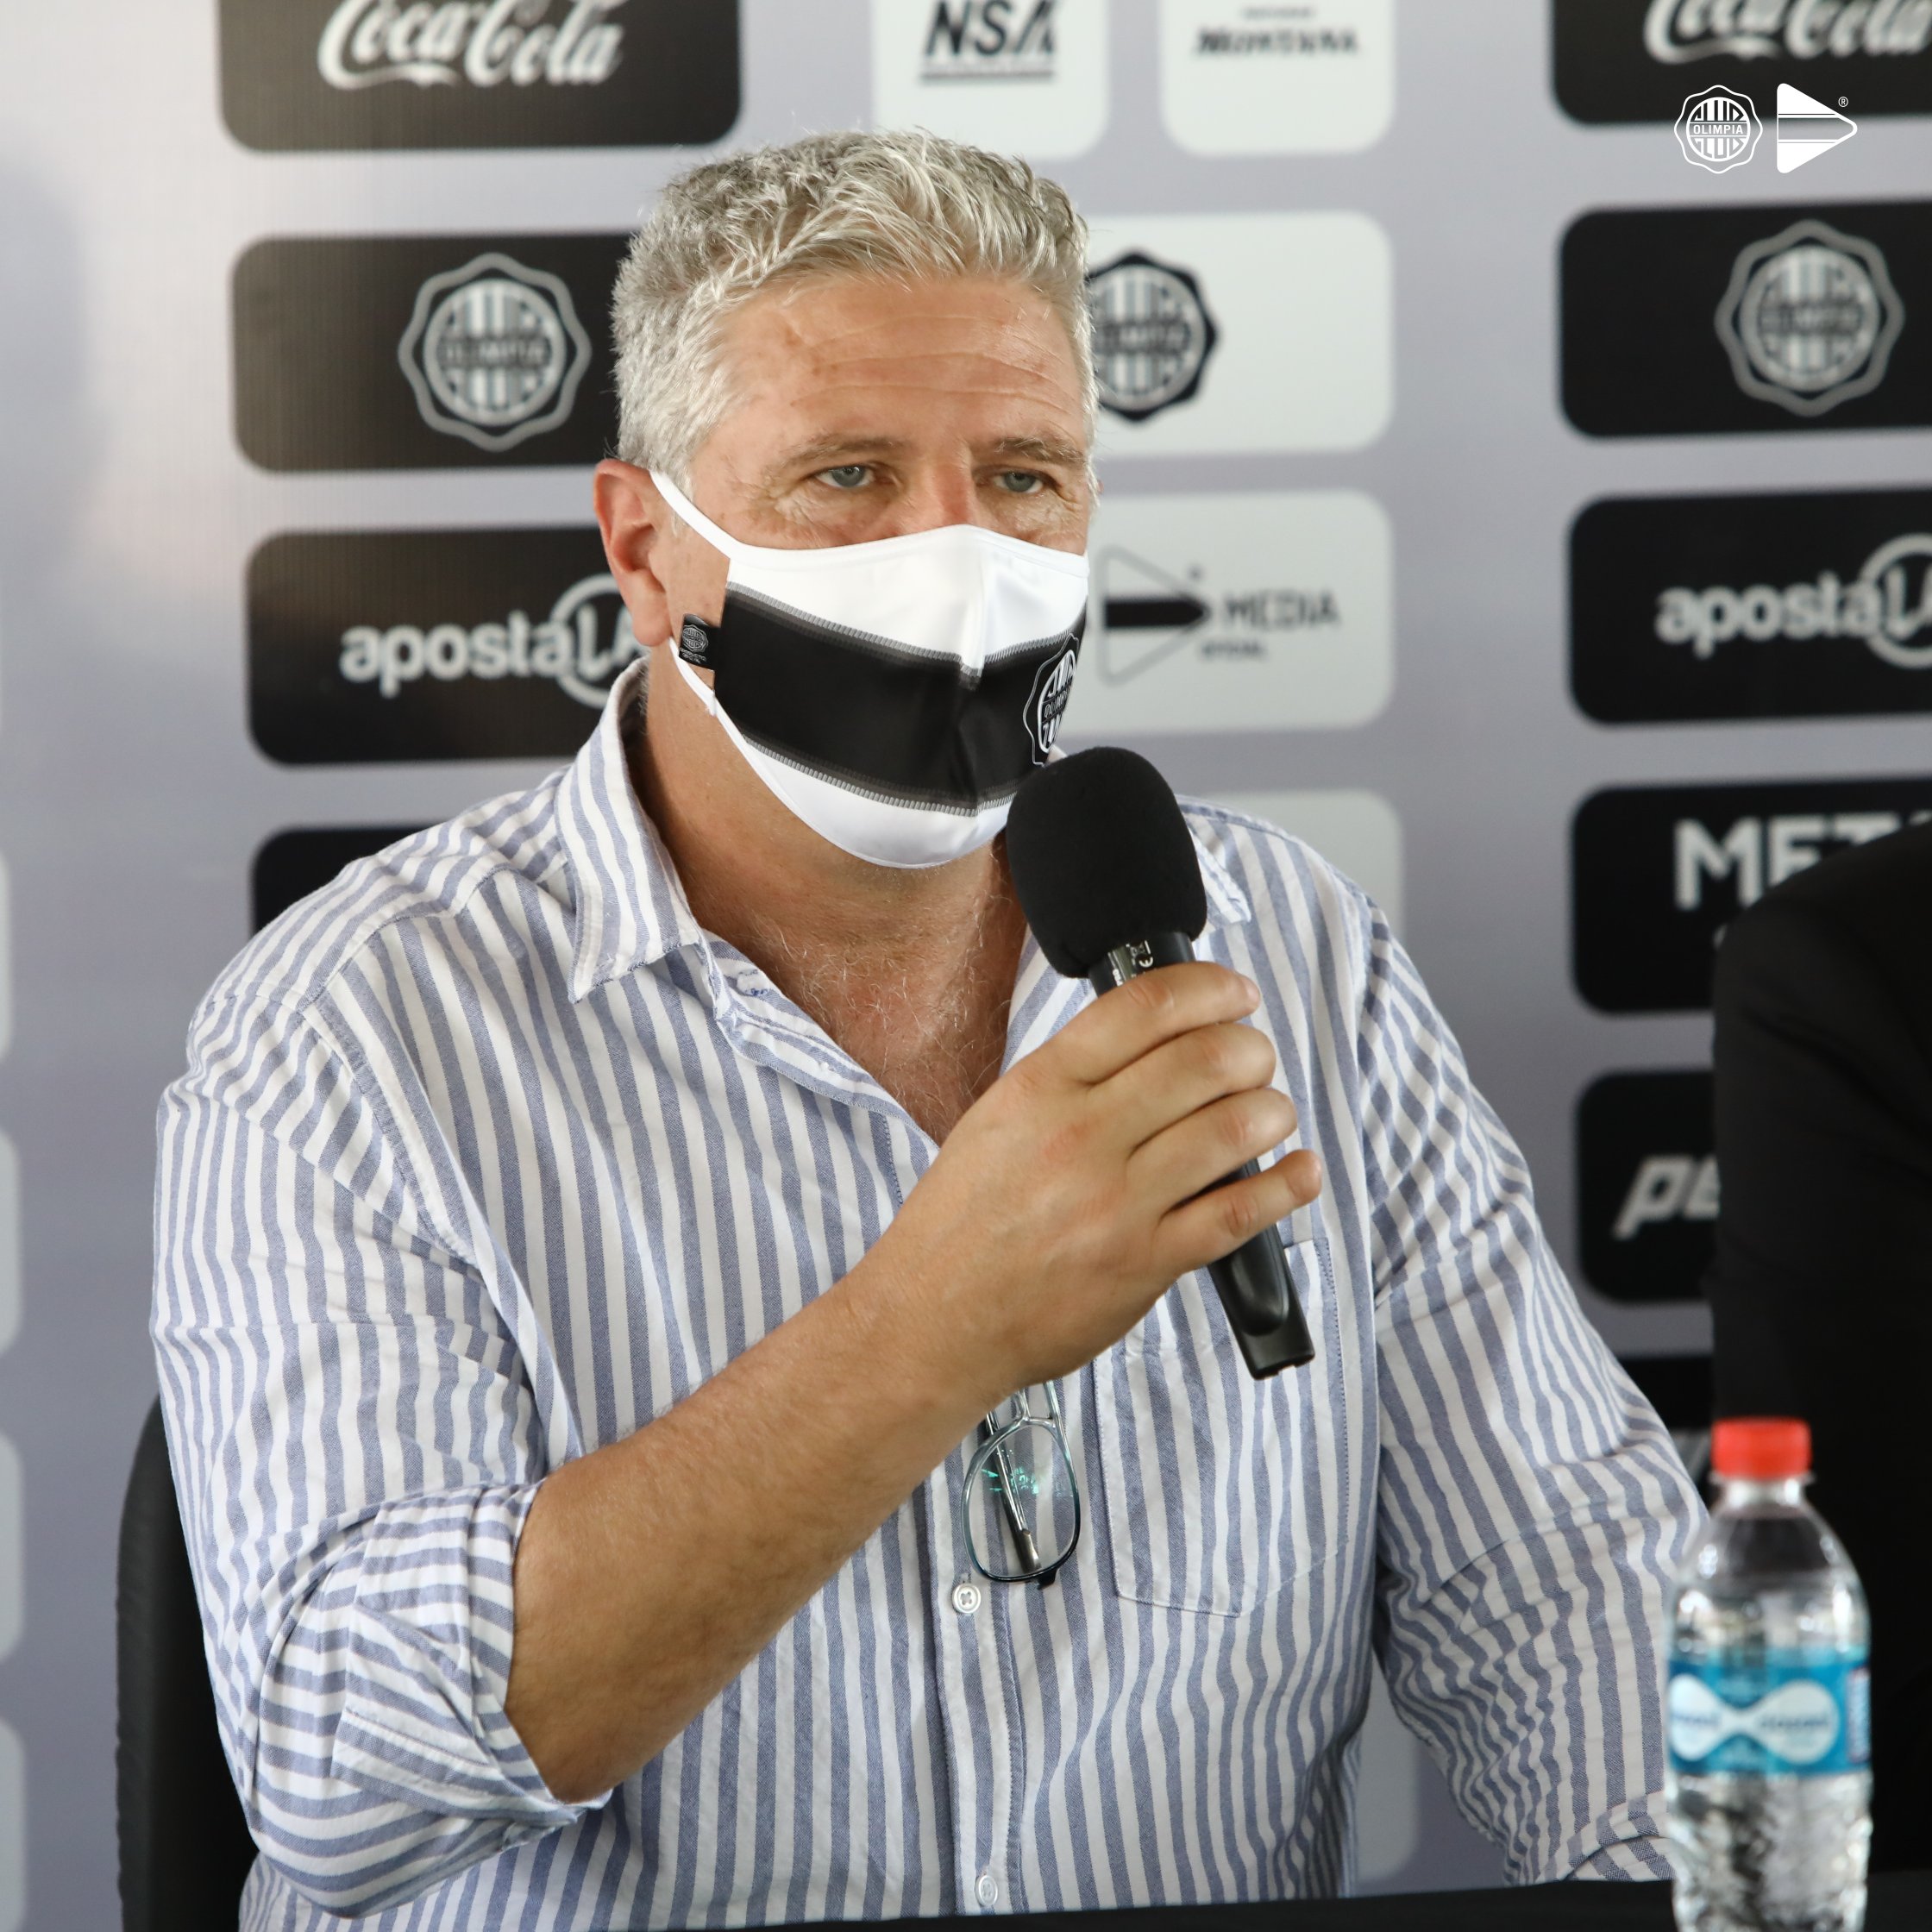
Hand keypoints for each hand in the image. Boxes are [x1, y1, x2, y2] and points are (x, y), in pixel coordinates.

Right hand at [866, 962, 1323, 1404]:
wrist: (934, 1318)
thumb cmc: (962, 1223)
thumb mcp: (997, 1119)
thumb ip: (1071, 1079)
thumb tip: (1155, 1039)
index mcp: (1041, 1088)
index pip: (1145, 1007)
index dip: (1209, 988)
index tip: (1235, 994)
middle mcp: (1081, 1136)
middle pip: (1205, 1059)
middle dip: (1250, 1050)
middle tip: (1255, 1059)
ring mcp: (1117, 1203)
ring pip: (1234, 1128)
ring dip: (1273, 1111)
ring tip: (1271, 1113)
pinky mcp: (1146, 1264)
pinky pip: (1239, 1212)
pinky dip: (1286, 1186)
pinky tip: (1299, 1172)